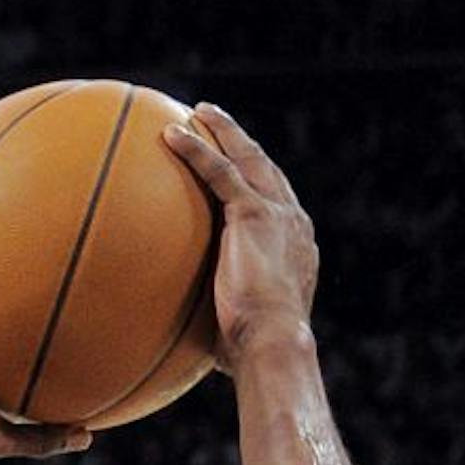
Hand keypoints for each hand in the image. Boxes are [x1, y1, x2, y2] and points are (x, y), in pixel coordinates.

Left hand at [164, 104, 318, 369]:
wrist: (273, 342)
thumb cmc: (253, 351)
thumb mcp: (236, 329)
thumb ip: (217, 319)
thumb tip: (183, 344)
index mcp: (295, 246)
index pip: (275, 203)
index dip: (257, 181)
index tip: (239, 168)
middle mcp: (294, 222)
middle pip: (265, 168)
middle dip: (242, 142)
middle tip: (219, 122)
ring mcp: (277, 213)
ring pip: (246, 158)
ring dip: (222, 131)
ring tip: (198, 112)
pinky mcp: (253, 214)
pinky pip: (218, 172)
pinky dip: (195, 150)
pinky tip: (169, 135)